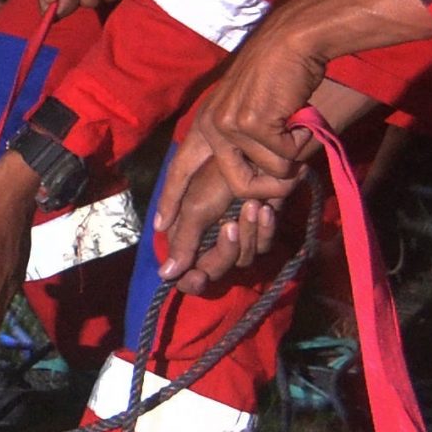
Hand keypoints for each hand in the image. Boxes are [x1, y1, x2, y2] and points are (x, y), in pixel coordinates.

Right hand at [152, 105, 307, 293]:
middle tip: (229, 227)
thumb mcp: (196, 205)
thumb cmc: (219, 172)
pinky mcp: (262, 229)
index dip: (192, 278)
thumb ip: (183, 241)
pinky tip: (266, 208)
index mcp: (189, 231)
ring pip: (243, 258)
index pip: (186, 269)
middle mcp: (211, 236)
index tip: (197, 278)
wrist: (257, 153)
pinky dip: (265, 228)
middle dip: (225, 250)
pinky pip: (264, 245)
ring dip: (248, 231)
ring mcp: (238, 234)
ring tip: (252, 203)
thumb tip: (166, 275)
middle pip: (216, 268)